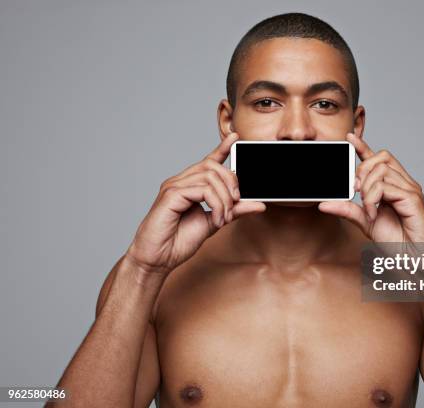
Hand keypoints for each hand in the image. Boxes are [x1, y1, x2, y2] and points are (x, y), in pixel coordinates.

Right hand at [125, 132, 265, 275]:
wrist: (158, 259)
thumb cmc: (179, 241)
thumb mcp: (215, 223)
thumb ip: (235, 211)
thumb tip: (260, 204)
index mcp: (190, 185)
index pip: (208, 161)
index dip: (222, 148)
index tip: (235, 137)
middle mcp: (181, 181)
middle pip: (213, 166)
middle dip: (231, 184)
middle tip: (234, 206)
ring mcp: (174, 187)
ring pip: (210, 178)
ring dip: (225, 200)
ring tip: (224, 219)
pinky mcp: (171, 195)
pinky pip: (202, 190)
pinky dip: (216, 205)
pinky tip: (216, 219)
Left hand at [318, 133, 423, 243]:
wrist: (416, 260)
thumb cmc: (398, 242)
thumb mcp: (366, 223)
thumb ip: (348, 210)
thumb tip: (324, 203)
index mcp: (395, 186)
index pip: (379, 159)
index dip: (364, 147)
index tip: (349, 138)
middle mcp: (404, 184)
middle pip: (381, 157)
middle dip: (362, 170)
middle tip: (356, 192)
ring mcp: (410, 190)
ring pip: (381, 171)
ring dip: (367, 190)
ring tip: (368, 210)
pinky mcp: (413, 199)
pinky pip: (386, 187)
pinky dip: (373, 199)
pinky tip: (373, 214)